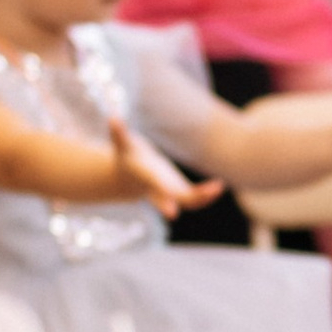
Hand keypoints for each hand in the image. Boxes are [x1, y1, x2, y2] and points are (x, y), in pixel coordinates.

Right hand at [108, 114, 222, 216]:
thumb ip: (119, 133)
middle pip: (167, 200)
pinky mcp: (179, 193)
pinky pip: (195, 199)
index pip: (154, 187)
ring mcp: (170, 194)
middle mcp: (157, 190)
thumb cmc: (128, 156)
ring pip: (187, 202)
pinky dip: (207, 195)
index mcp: (145, 178)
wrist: (131, 178)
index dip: (161, 195)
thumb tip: (112, 117)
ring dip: (203, 197)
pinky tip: (218, 187)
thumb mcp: (124, 144)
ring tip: (218, 187)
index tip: (170, 210)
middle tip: (174, 214)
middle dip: (172, 205)